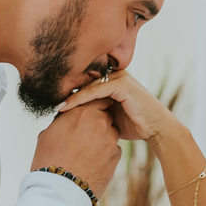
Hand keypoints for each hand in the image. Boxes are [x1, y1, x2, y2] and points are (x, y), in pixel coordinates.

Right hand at [32, 99, 120, 196]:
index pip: (94, 98)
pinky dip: (105, 153)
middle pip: (105, 114)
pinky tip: (92, 162)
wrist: (61, 190)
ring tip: (87, 151)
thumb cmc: (48, 161)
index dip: (91, 104)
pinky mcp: (116, 156)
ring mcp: (110, 139)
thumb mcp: (47, 134)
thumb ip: (62, 122)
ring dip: (103, 137)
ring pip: (111, 132)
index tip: (87, 111)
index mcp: (81, 112)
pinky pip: (113, 148)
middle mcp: (99, 122)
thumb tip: (66, 119)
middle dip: (98, 121)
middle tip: (86, 133)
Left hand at [56, 71, 178, 146]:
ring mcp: (120, 78)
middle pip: (85, 82)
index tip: (54, 108)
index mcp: (113, 81)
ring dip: (70, 97)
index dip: (71, 96)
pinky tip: (65, 107)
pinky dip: (79, 99)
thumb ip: (96, 112)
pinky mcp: (122, 84)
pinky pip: (95, 91)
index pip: (87, 85)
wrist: (157, 130)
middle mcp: (116, 75)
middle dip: (67, 93)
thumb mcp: (110, 118)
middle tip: (48, 105)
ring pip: (88, 86)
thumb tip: (74, 119)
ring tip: (54, 108)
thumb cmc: (136, 126)